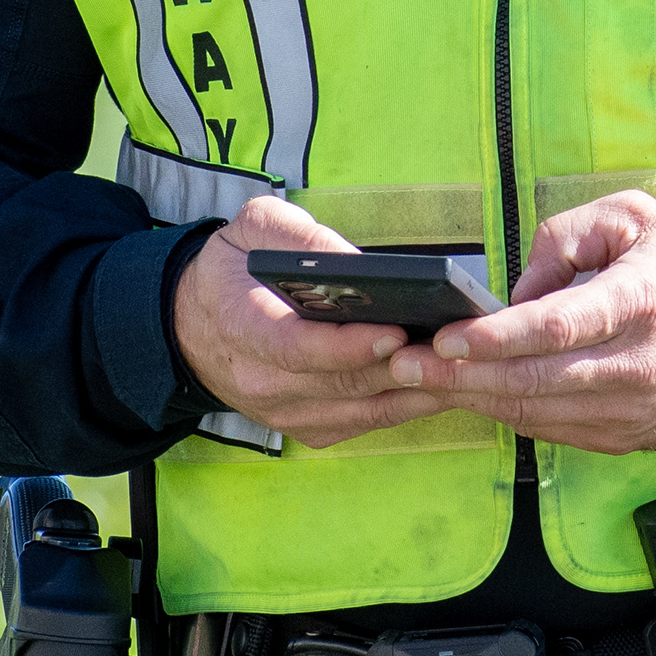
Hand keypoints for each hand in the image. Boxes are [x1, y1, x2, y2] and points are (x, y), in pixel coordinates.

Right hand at [171, 197, 456, 447]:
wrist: (190, 326)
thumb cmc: (232, 269)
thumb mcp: (253, 228)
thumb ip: (300, 237)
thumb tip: (357, 263)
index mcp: (241, 325)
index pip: (298, 348)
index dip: (349, 346)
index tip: (396, 330)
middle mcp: (260, 381)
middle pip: (342, 383)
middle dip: (404, 367)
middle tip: (457, 347)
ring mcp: (283, 412)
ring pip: (362, 409)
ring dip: (417, 391)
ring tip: (466, 365)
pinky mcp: (307, 427)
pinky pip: (365, 423)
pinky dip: (407, 406)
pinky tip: (444, 383)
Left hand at [396, 191, 655, 453]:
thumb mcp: (637, 219)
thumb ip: (567, 237)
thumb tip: (518, 291)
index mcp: (640, 300)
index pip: (558, 326)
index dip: (497, 337)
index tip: (446, 338)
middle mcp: (637, 363)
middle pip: (536, 379)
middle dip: (462, 376)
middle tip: (404, 365)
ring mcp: (634, 409)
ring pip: (540, 413)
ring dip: (476, 401)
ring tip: (422, 383)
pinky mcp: (630, 437)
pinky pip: (557, 433)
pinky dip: (512, 417)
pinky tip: (477, 399)